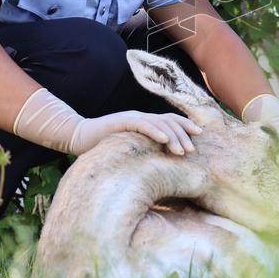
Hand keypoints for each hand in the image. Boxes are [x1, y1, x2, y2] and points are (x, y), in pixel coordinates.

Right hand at [71, 111, 202, 155]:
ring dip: (173, 136)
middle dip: (183, 134)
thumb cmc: (104, 145)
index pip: (170, 120)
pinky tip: (164, 139)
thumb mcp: (129, 147)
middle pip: (169, 121)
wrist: (79, 137)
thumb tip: (161, 161)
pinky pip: (142, 124)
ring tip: (182, 151)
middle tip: (192, 150)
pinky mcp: (121, 122)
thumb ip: (144, 149)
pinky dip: (155, 131)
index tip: (199, 134)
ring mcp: (131, 118)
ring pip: (159, 123)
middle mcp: (141, 117)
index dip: (185, 125)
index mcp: (144, 122)